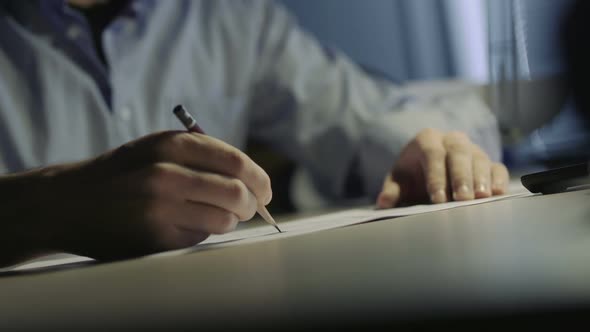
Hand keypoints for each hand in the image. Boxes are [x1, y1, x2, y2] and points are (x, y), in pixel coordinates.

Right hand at [5, 131, 271, 261]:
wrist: (68, 202)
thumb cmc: (123, 173)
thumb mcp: (156, 146)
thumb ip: (201, 154)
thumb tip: (252, 178)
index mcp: (171, 144)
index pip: (237, 162)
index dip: (260, 179)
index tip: (265, 191)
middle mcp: (166, 173)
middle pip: (238, 193)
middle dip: (252, 204)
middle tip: (250, 208)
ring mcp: (160, 208)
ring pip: (225, 219)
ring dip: (230, 220)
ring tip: (218, 216)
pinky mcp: (155, 237)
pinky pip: (201, 237)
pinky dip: (205, 232)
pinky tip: (188, 226)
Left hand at [376, 128, 508, 207]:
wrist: (427, 167)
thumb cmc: (412, 175)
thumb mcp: (399, 181)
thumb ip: (392, 191)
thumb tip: (383, 203)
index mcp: (427, 139)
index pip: (433, 155)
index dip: (436, 177)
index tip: (437, 199)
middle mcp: (452, 139)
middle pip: (459, 154)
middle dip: (461, 177)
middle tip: (462, 199)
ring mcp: (472, 149)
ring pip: (479, 159)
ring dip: (481, 179)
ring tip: (481, 198)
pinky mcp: (487, 161)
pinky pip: (496, 167)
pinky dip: (498, 179)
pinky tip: (498, 193)